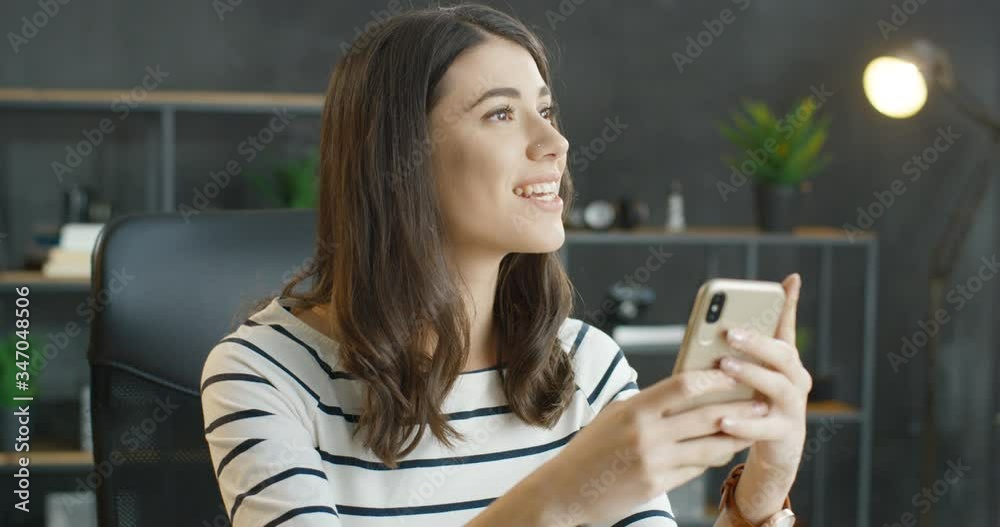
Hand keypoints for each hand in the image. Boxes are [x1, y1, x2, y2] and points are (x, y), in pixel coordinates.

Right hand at [535, 370, 762, 525]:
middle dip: (740, 407)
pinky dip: (713, 458)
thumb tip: (687, 387)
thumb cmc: (590, 449)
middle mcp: (645, 434)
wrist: (564, 491)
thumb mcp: (614, 416)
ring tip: (754, 426)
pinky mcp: (657, 486)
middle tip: (762, 400)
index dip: (715, 378)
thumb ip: (648, 403)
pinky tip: (725, 450)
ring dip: (736, 436)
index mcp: (633, 409)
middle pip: (706, 415)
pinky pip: (696, 469)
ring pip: (709, 446)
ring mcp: (653, 462)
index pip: (683, 385)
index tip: (736, 372)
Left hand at [717, 273, 810, 515]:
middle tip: (730, 334)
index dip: (789, 304)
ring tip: (724, 366)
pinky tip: (723, 419)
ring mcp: (793, 407)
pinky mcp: (785, 434)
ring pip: (778, 386)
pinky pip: (765, 428)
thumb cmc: (756, 401)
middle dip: (757, 342)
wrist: (776, 449)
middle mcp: (795, 379)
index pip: (787, 328)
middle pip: (783, 355)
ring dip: (751, 374)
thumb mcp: (749, 372)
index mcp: (785, 361)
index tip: (789, 280)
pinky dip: (744, 424)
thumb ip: (738, 349)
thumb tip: (719, 322)